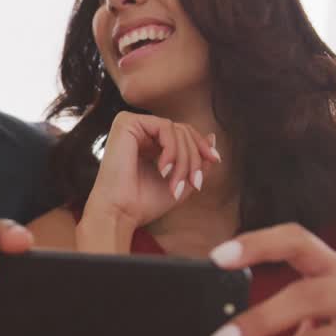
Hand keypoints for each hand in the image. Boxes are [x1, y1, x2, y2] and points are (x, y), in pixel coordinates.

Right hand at [82, 112, 219, 239]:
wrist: (120, 213)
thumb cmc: (144, 202)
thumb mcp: (182, 180)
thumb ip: (198, 160)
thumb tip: (213, 136)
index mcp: (149, 142)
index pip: (183, 134)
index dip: (201, 146)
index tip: (215, 161)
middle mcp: (140, 131)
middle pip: (183, 131)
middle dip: (194, 158)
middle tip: (194, 182)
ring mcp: (132, 125)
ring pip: (177, 129)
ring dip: (184, 159)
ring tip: (176, 183)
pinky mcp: (126, 123)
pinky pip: (164, 126)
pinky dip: (171, 149)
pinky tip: (163, 169)